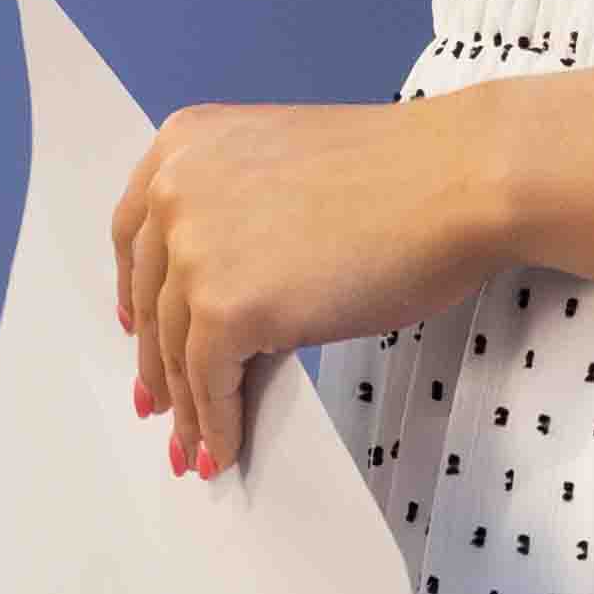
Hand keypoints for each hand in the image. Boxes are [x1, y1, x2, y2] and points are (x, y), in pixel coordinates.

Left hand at [112, 93, 507, 476]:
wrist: (458, 180)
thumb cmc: (404, 176)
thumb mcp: (288, 175)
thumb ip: (240, 216)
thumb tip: (222, 296)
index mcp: (186, 143)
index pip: (137, 232)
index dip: (136, 290)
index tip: (135, 326)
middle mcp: (176, 189)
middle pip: (151, 298)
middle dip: (157, 362)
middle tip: (159, 405)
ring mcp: (195, 249)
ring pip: (175, 350)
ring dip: (186, 408)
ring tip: (193, 447)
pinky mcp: (226, 307)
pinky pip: (209, 383)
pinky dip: (215, 425)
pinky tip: (223, 450)